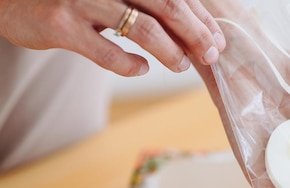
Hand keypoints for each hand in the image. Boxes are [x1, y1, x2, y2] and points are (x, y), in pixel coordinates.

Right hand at [0, 0, 225, 75]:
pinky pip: (107, 52)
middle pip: (166, 4)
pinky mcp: (61, 25)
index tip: (217, 39)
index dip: (199, 17)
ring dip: (170, 51)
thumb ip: (143, 3)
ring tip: (180, 65)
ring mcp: (82, 0)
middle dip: (195, 33)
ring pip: (143, 28)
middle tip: (211, 54)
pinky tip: (142, 68)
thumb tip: (191, 27)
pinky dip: (131, 65)